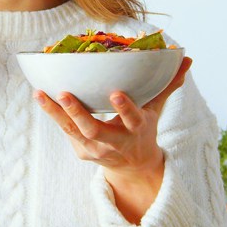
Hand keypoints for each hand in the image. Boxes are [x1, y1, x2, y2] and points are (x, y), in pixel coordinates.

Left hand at [36, 56, 191, 221]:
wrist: (133, 166)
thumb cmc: (142, 128)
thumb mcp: (156, 109)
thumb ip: (168, 85)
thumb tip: (186, 60)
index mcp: (136, 130)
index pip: (132, 119)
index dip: (125, 108)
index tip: (116, 93)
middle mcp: (114, 143)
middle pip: (94, 130)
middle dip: (78, 113)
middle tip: (64, 93)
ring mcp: (95, 150)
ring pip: (72, 131)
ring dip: (55, 113)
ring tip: (40, 93)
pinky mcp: (81, 151)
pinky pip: (65, 131)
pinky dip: (53, 114)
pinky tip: (41, 96)